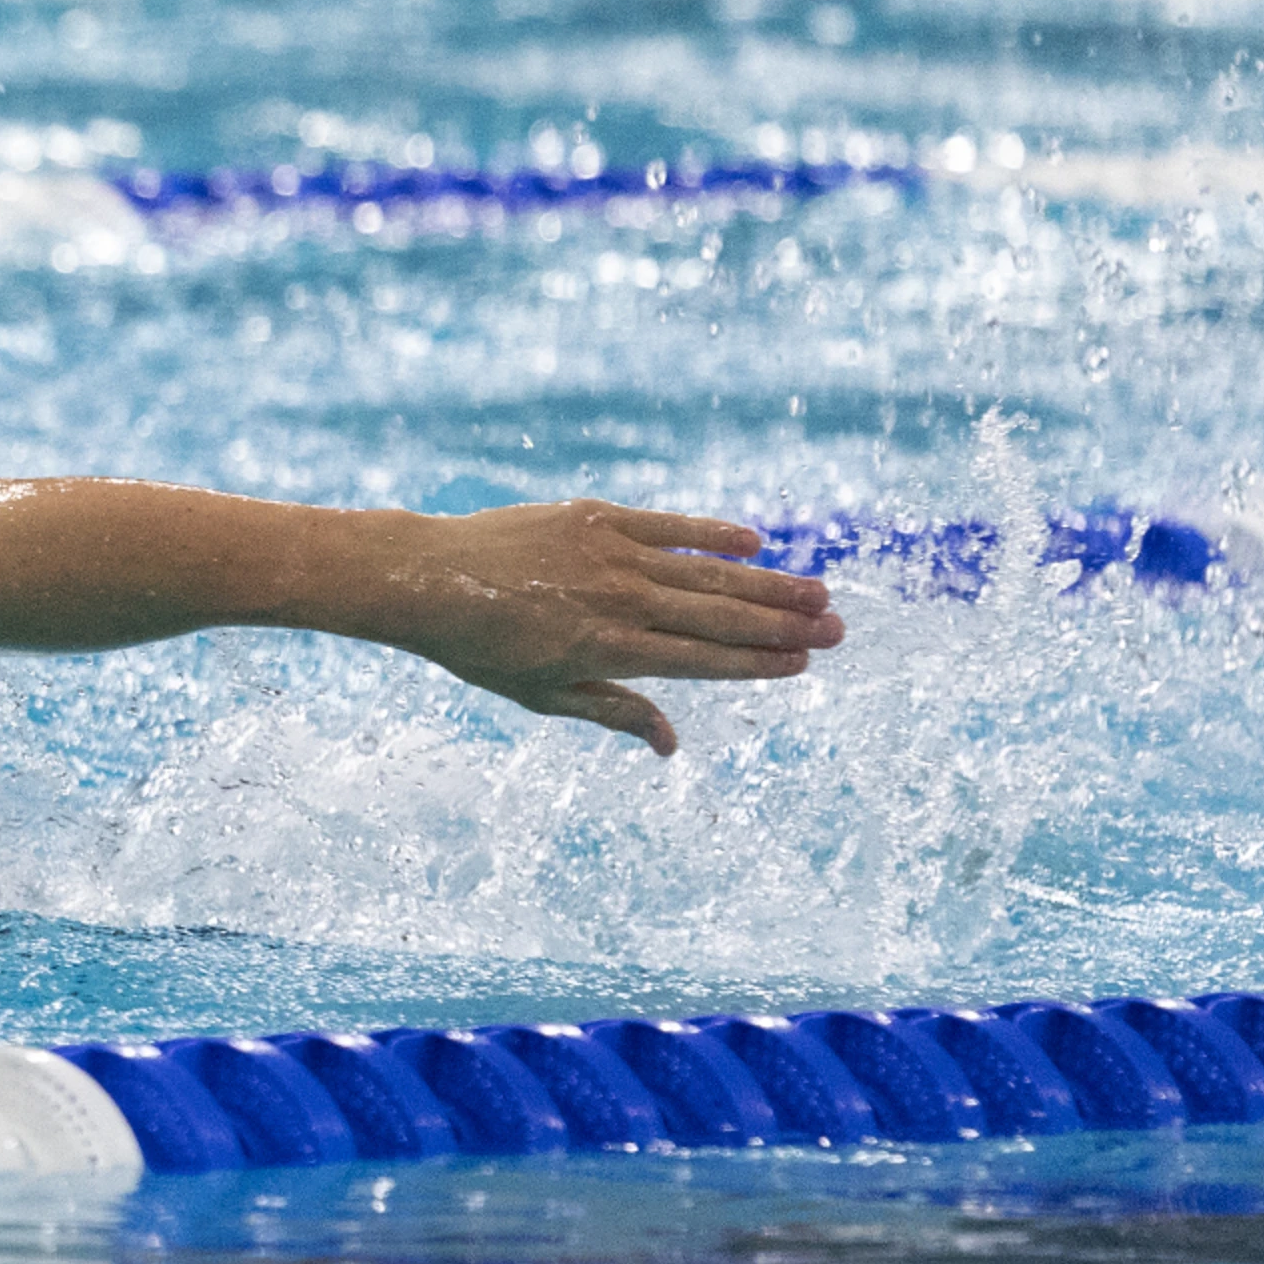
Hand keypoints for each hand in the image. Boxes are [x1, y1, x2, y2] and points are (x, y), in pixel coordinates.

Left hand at [357, 500, 842, 755]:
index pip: (702, 661)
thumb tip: (670, 746)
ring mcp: (610, 555)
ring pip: (706, 572)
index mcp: (610, 651)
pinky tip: (754, 542)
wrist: (426, 578)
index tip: (803, 665)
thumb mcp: (543, 695)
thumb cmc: (480, 647)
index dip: (756, 663)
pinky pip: (668, 525)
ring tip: (817, 592)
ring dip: (766, 582)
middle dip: (782, 625)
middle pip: (719, 616)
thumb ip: (613, 711)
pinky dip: (712, 533)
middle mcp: (619, 602)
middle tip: (837, 631)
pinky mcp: (596, 517)